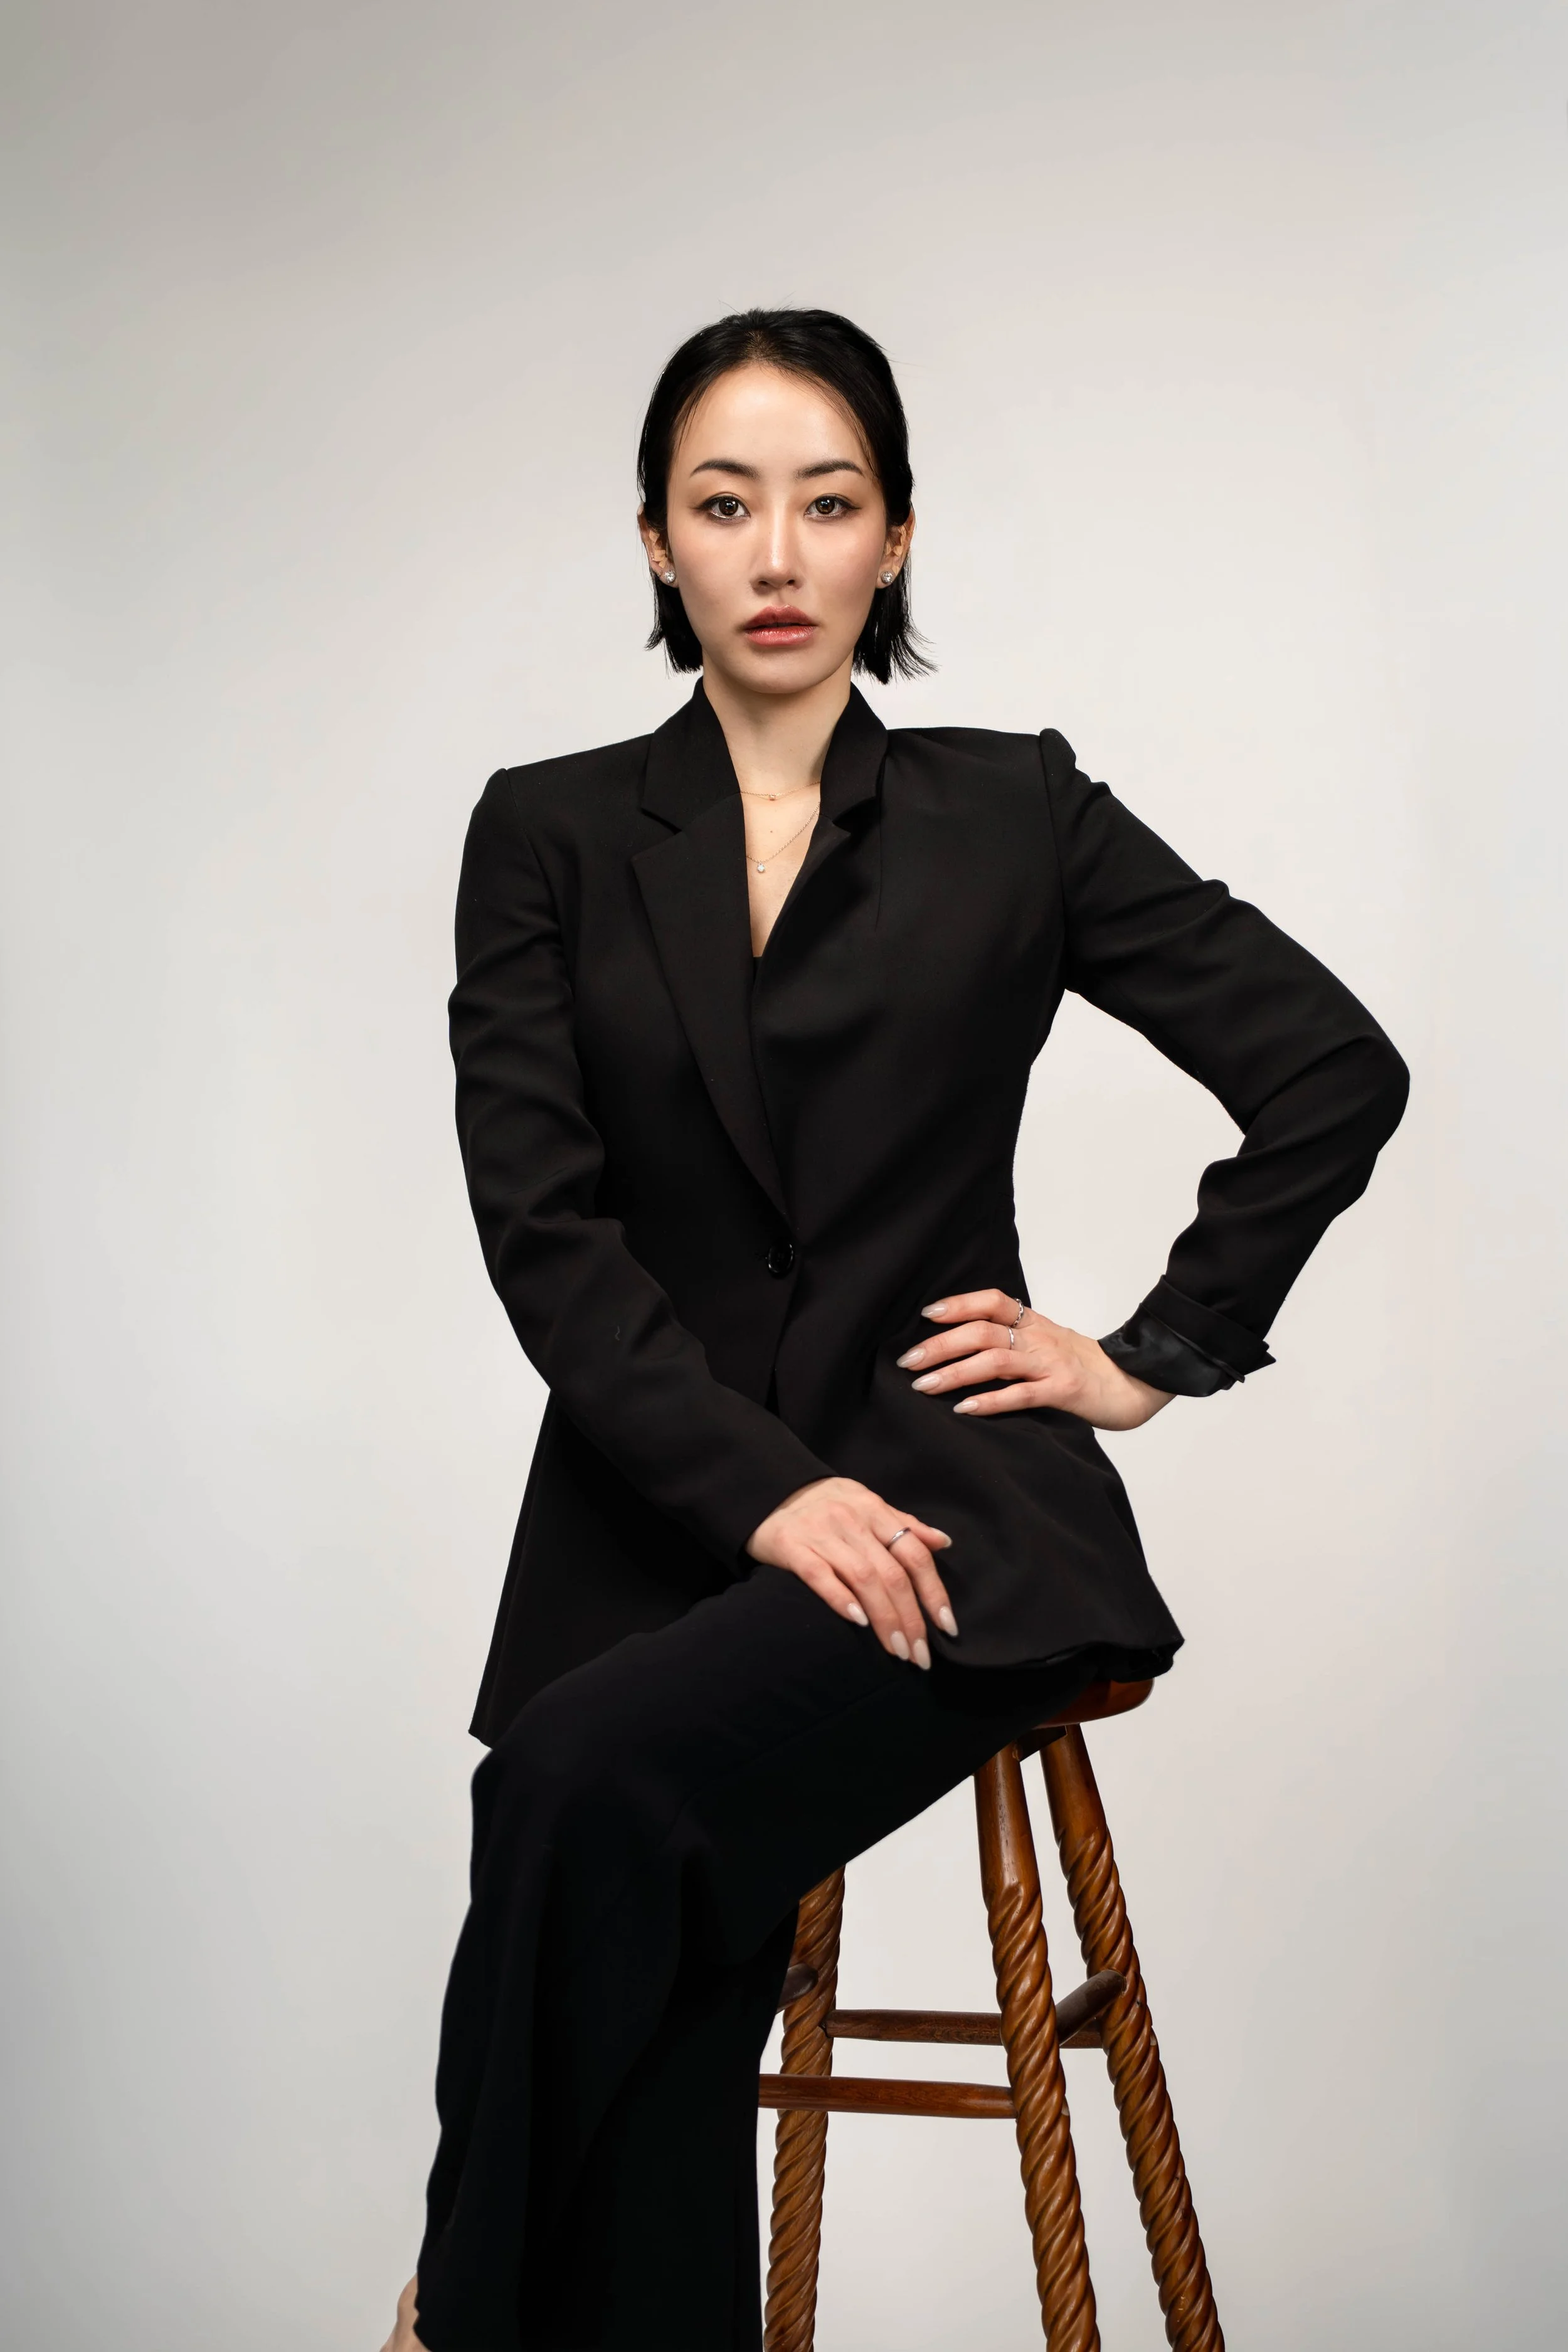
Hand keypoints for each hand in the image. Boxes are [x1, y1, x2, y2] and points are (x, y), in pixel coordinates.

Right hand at [746, 1476, 956, 1667]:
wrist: (771, 1492)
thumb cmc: (827, 1504)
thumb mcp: (868, 1505)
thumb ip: (904, 1524)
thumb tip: (944, 1542)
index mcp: (875, 1510)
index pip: (914, 1554)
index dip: (934, 1592)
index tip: (947, 1627)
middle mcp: (852, 1520)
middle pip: (892, 1574)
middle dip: (911, 1619)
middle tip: (920, 1656)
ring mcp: (821, 1533)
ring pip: (863, 1579)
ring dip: (885, 1619)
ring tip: (897, 1651)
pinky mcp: (791, 1546)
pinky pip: (819, 1574)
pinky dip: (840, 1598)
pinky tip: (859, 1622)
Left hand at [898, 1288, 1170, 1430]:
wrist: (1136, 1383)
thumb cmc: (1086, 1368)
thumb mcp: (1048, 1344)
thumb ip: (1014, 1342)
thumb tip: (965, 1346)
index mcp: (1034, 1324)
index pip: (992, 1301)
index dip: (959, 1303)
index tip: (928, 1314)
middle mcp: (1039, 1338)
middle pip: (982, 1331)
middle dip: (941, 1344)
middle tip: (908, 1361)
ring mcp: (1051, 1363)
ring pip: (995, 1360)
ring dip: (955, 1373)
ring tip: (925, 1386)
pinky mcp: (1063, 1391)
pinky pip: (1021, 1394)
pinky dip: (990, 1401)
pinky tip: (965, 1409)